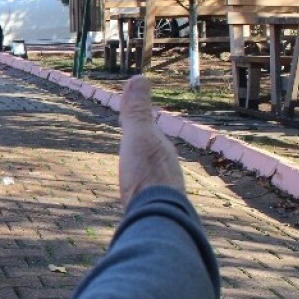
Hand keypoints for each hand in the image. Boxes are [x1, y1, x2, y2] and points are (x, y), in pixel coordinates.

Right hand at [118, 76, 185, 206]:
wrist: (157, 221)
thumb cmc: (147, 177)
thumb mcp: (138, 138)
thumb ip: (137, 112)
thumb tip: (138, 77)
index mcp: (162, 152)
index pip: (151, 135)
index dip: (141, 129)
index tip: (132, 124)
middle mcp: (166, 173)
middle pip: (152, 158)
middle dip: (144, 154)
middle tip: (133, 151)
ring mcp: (162, 196)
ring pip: (151, 181)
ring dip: (143, 179)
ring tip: (132, 182)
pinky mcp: (153, 216)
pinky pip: (146, 200)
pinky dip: (140, 197)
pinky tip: (133, 207)